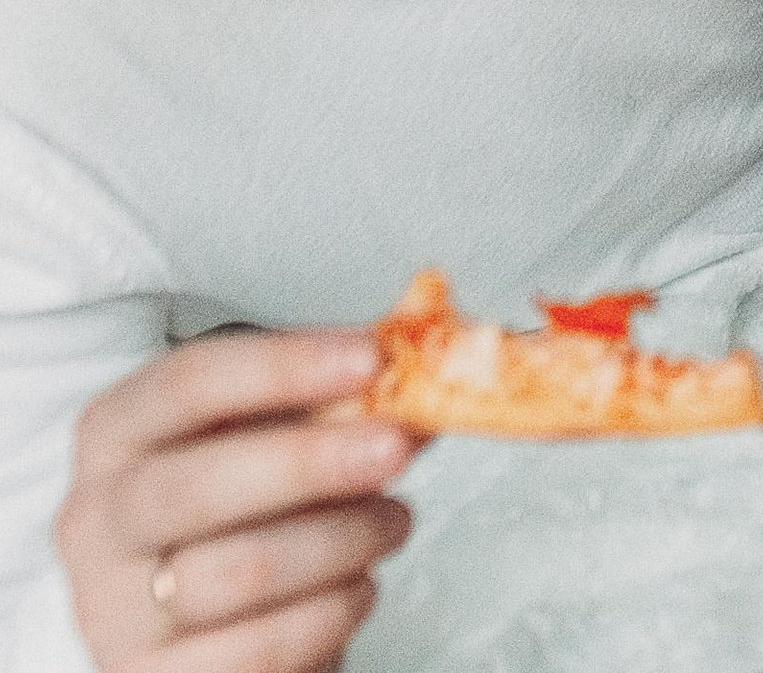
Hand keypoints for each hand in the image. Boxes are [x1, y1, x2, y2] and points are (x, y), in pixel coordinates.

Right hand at [56, 329, 419, 671]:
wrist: (202, 614)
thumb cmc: (242, 499)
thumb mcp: (274, 429)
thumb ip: (338, 398)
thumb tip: (426, 371)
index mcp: (118, 432)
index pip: (188, 383)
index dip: (283, 366)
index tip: (370, 358)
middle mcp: (97, 519)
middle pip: (200, 485)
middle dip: (312, 463)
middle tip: (395, 447)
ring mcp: (112, 611)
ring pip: (240, 573)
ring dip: (343, 540)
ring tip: (392, 521)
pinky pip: (259, 652)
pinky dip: (331, 613)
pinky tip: (357, 586)